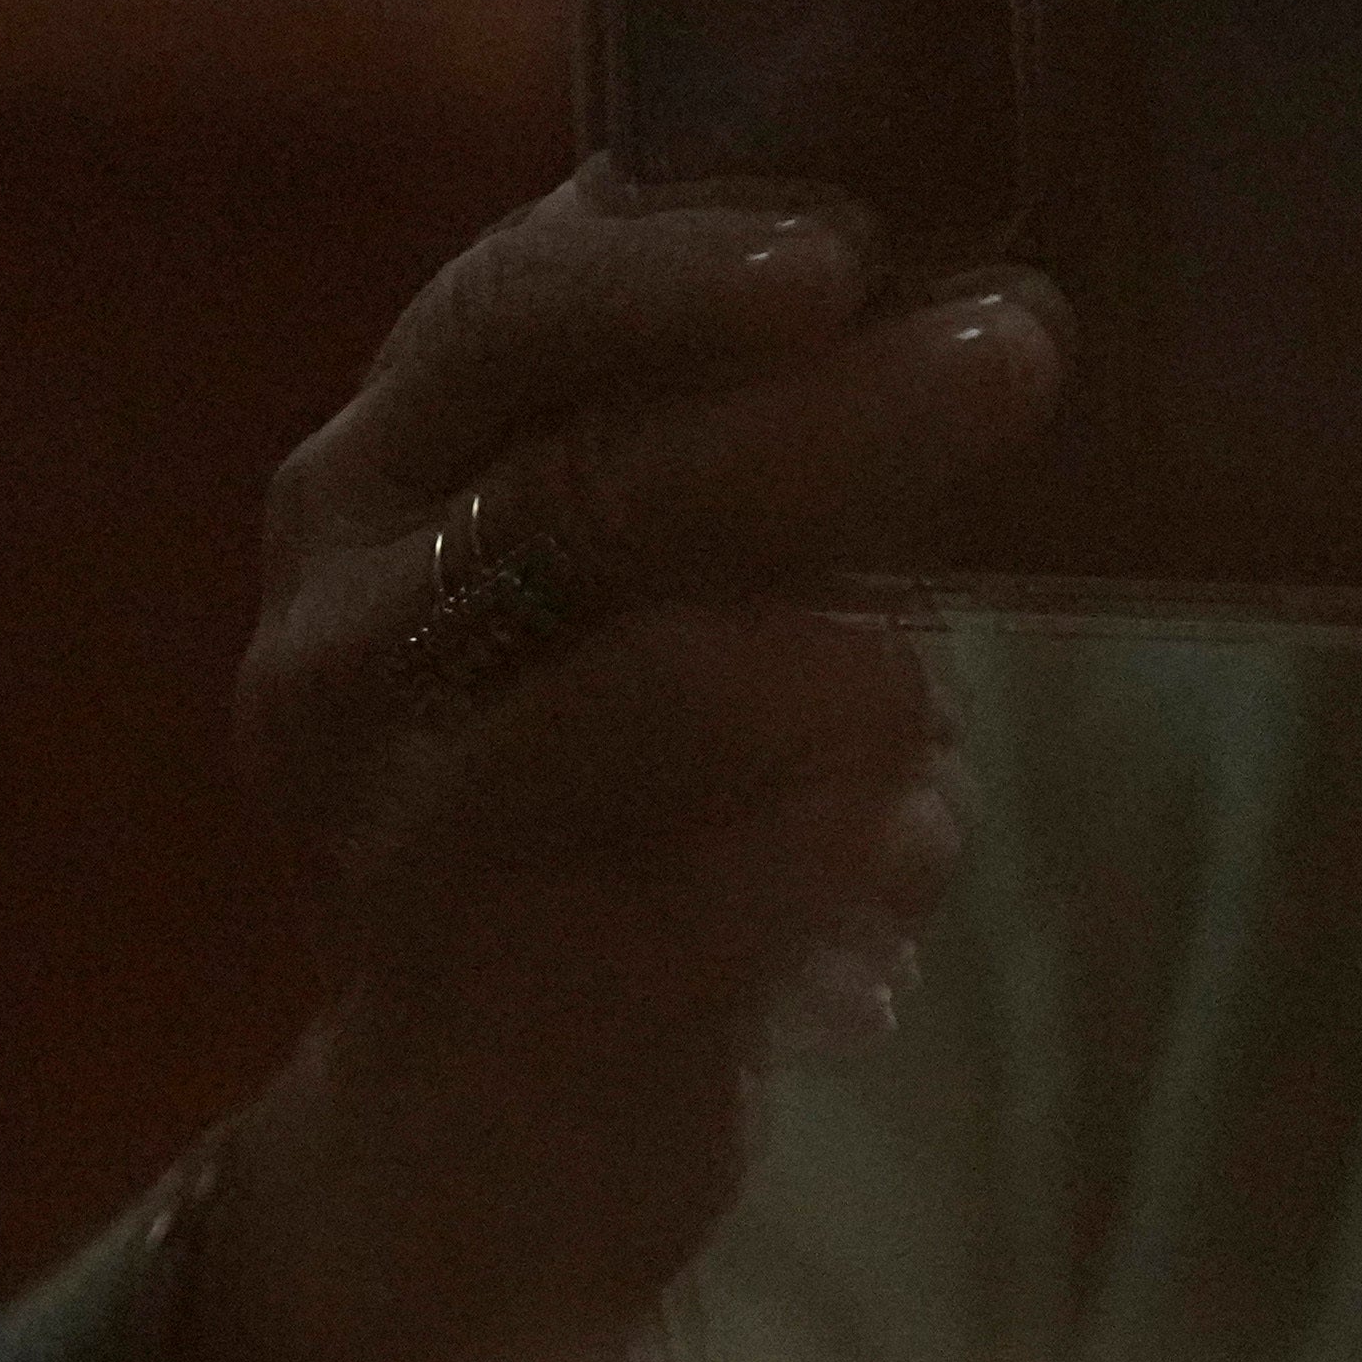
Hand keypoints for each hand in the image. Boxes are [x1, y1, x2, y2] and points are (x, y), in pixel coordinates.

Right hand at [160, 168, 1061, 1361]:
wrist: (481, 1119)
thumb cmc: (600, 785)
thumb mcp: (617, 582)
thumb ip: (714, 439)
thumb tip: (949, 268)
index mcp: (373, 482)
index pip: (501, 317)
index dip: (665, 268)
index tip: (850, 242)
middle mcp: (345, 631)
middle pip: (581, 487)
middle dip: (812, 418)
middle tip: (1015, 352)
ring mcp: (394, 819)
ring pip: (622, 699)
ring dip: (811, 664)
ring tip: (934, 672)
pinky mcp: (484, 994)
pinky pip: (678, 910)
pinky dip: (810, 863)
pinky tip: (905, 852)